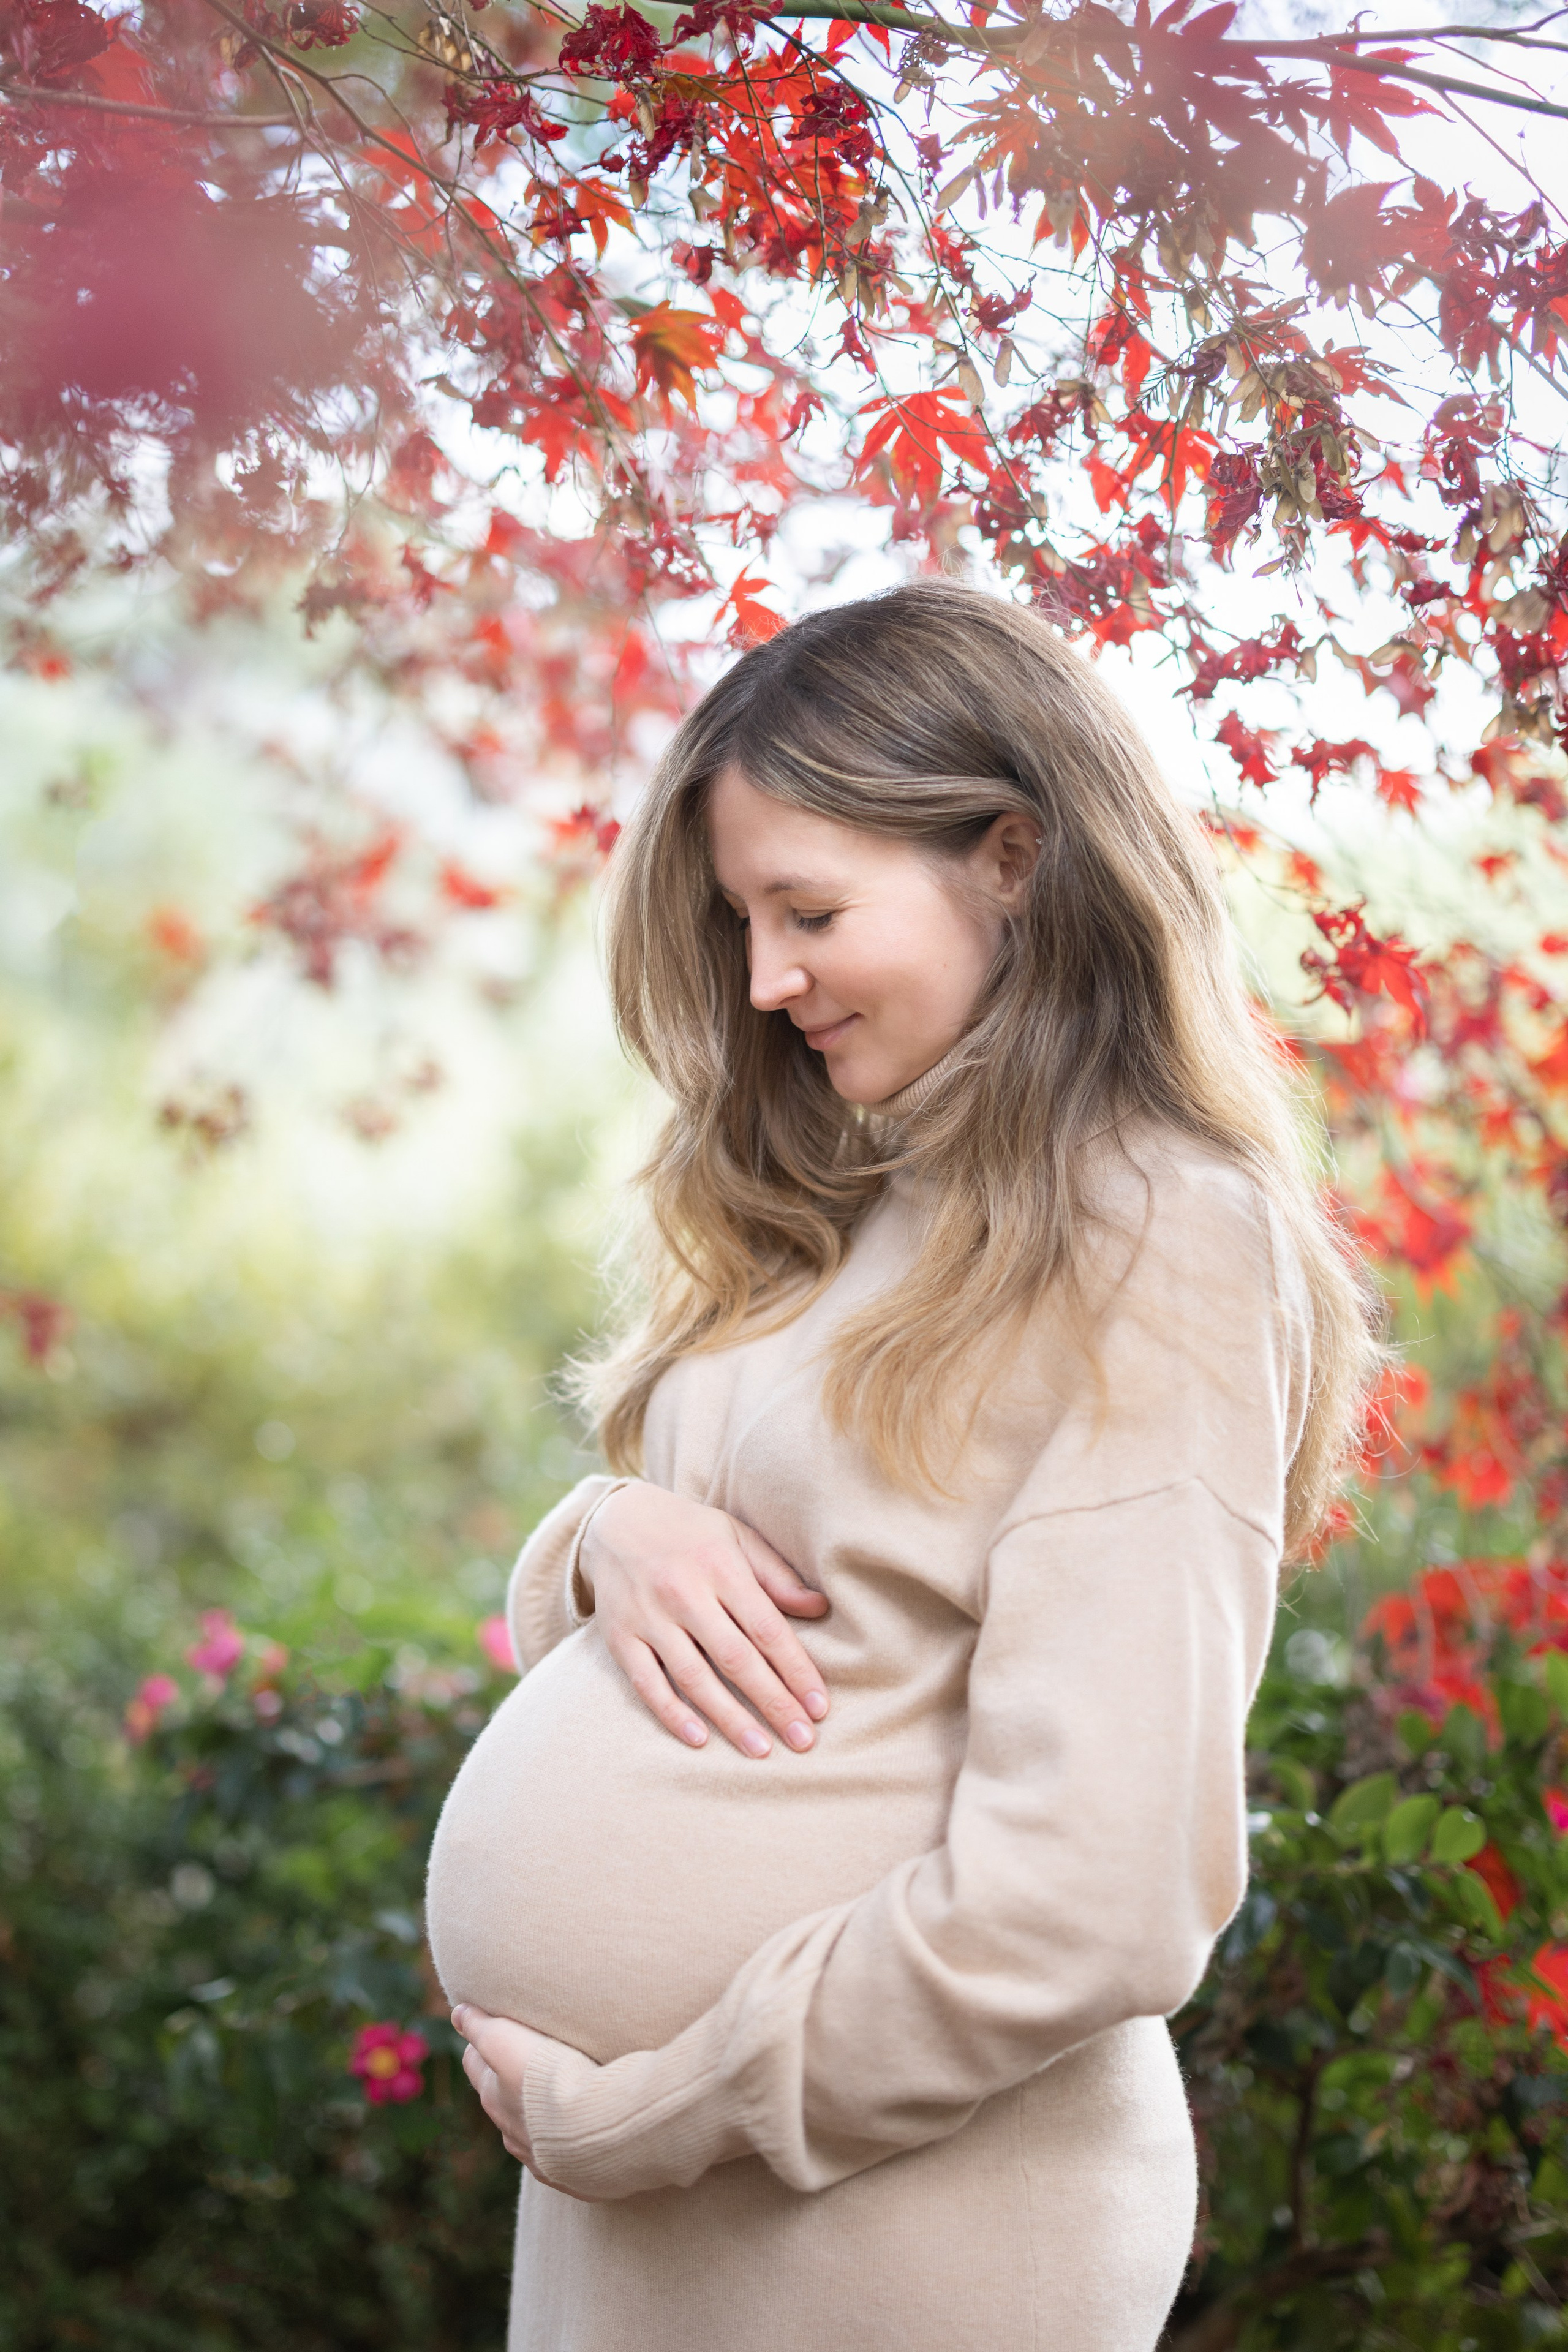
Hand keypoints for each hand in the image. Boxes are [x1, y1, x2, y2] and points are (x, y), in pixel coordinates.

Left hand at [452, 2005, 595, 2197]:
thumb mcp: (505, 2041)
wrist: (590, 2129)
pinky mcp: (565, 2173)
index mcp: (493, 2095)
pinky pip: (557, 2153)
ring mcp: (537, 2154)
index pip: (475, 2062)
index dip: (481, 2042)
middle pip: (498, 2096)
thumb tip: (458, 2013)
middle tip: (525, 2055)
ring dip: (535, 2111)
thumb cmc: (547, 2079)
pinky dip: (561, 2138)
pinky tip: (575, 2130)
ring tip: (557, 2093)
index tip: (492, 2026)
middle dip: (506, 2077)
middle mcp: (508, 2129)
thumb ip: (481, 2026)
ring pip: (526, 2128)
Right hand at [580, 1481, 829, 1757]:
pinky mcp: (620, 1637)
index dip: (796, 1670)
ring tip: (761, 1749)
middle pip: (736, 1659)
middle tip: (803, 1741)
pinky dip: (671, 1713)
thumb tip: (820, 1607)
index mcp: (720, 1567)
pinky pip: (647, 1683)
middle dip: (773, 1703)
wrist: (615, 1519)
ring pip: (694, 1678)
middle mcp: (684, 1593)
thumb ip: (776, 1575)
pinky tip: (699, 1739)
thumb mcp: (736, 1537)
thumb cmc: (689, 1533)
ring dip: (730, 1718)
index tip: (819, 1707)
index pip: (767, 1628)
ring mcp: (648, 1617)